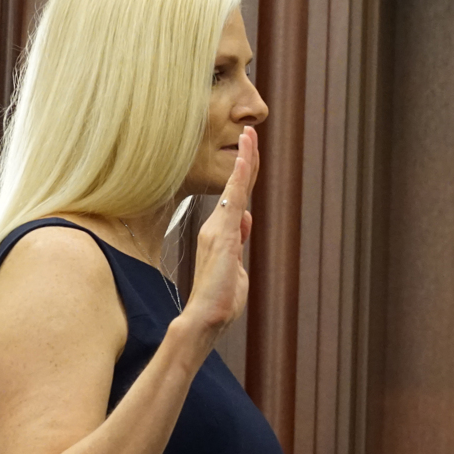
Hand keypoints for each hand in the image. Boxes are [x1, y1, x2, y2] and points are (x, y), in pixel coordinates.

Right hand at [181, 126, 258, 339]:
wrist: (203, 321)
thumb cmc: (219, 301)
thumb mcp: (236, 267)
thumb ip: (239, 242)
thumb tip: (245, 219)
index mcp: (221, 234)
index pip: (236, 199)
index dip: (244, 174)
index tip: (249, 151)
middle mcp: (216, 227)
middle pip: (236, 187)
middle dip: (245, 159)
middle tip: (251, 132)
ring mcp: (218, 230)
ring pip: (235, 188)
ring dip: (244, 160)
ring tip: (250, 135)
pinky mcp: (222, 236)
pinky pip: (233, 201)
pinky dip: (239, 178)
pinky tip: (244, 159)